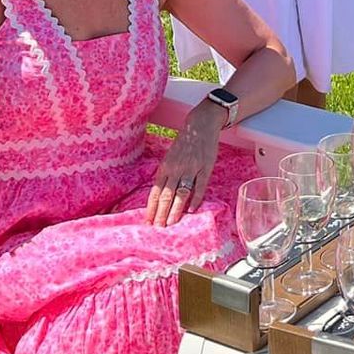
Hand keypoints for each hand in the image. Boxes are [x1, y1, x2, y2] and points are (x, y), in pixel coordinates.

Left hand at [147, 106, 222, 226]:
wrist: (200, 126)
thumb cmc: (184, 143)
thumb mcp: (170, 157)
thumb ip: (166, 175)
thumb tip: (159, 194)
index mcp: (165, 167)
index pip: (155, 192)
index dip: (151, 208)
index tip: (148, 221)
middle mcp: (176, 169)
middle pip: (166, 195)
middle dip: (161, 213)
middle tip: (158, 227)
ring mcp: (190, 169)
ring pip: (181, 193)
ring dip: (175, 209)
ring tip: (171, 222)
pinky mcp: (204, 168)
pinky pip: (199, 186)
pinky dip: (195, 199)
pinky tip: (191, 210)